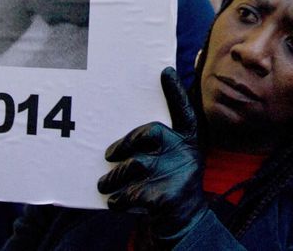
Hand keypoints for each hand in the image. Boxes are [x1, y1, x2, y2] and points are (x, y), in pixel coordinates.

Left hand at [98, 68, 205, 241]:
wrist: (185, 222)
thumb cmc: (171, 183)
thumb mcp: (175, 159)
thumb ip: (159, 144)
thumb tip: (125, 134)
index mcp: (188, 142)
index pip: (184, 111)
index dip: (176, 92)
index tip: (165, 71)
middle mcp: (185, 154)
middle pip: (149, 134)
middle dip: (124, 144)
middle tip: (109, 155)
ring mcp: (176, 175)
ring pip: (132, 167)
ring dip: (113, 178)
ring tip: (104, 184)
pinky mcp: (164, 198)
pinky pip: (129, 193)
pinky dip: (117, 200)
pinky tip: (115, 202)